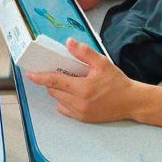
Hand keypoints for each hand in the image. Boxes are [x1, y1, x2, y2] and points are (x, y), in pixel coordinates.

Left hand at [25, 38, 139, 122]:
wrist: (131, 102)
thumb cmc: (117, 82)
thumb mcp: (102, 63)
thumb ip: (84, 52)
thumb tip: (68, 42)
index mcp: (83, 88)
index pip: (55, 82)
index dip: (40, 77)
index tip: (29, 74)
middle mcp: (79, 103)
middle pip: (54, 91)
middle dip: (51, 82)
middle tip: (57, 72)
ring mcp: (81, 113)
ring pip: (58, 101)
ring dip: (57, 92)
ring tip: (67, 83)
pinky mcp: (83, 119)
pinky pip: (65, 110)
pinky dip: (64, 101)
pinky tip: (73, 94)